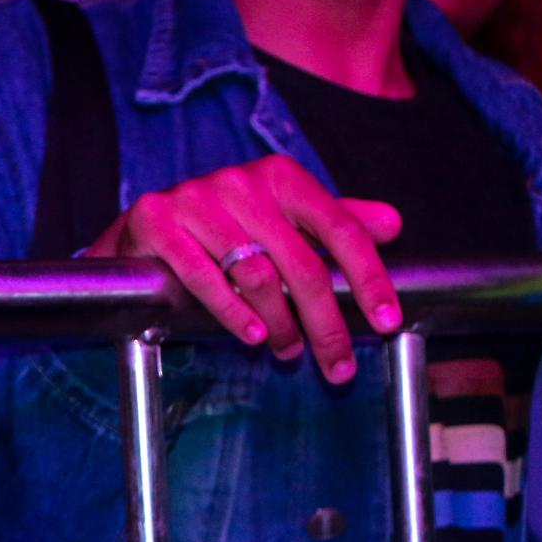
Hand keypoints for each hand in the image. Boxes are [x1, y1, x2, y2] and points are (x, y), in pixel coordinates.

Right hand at [83, 155, 402, 382]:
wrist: (148, 223)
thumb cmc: (227, 225)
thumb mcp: (283, 217)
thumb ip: (334, 221)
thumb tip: (392, 224)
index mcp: (281, 177)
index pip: (340, 228)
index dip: (369, 278)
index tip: (386, 321)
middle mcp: (240, 182)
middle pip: (302, 263)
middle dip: (326, 322)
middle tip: (338, 363)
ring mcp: (196, 199)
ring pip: (256, 275)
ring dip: (280, 324)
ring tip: (288, 351)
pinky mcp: (158, 221)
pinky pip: (203, 277)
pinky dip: (233, 313)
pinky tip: (253, 335)